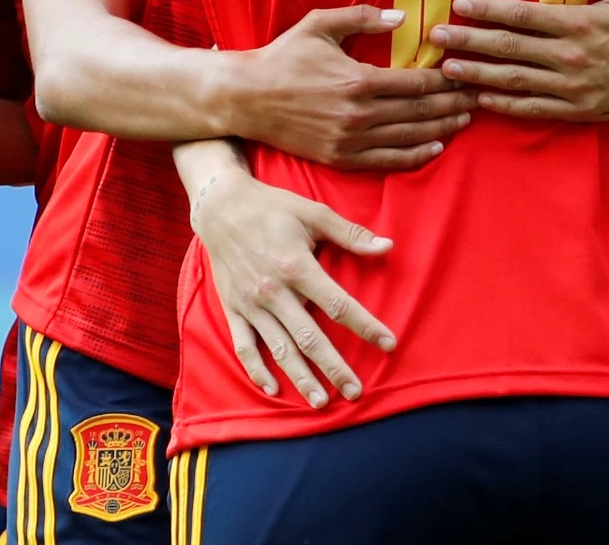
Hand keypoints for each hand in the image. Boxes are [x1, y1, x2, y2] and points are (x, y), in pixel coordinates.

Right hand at [188, 165, 394, 407]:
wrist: (220, 207)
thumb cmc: (273, 207)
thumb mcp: (314, 212)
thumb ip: (351, 234)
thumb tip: (387, 246)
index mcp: (297, 266)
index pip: (339, 304)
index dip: (366, 326)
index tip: (389, 344)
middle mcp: (274, 291)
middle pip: (310, 337)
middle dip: (334, 367)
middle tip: (356, 392)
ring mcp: (251, 304)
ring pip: (279, 348)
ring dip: (300, 377)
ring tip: (321, 401)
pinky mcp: (233, 309)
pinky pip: (244, 346)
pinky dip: (257, 370)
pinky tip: (274, 389)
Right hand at [219, 6, 474, 169]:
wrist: (246, 98)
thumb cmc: (283, 57)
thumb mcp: (319, 25)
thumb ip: (363, 17)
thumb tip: (403, 18)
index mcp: (358, 80)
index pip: (417, 82)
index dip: (447, 79)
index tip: (466, 72)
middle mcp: (359, 114)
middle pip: (420, 111)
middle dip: (453, 104)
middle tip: (478, 97)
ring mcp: (350, 140)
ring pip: (409, 137)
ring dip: (442, 129)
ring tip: (465, 120)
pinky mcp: (340, 157)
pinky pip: (387, 161)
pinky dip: (415, 155)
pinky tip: (435, 148)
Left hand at [429, 0, 608, 120]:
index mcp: (577, 23)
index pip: (522, 15)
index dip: (488, 9)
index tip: (459, 4)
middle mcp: (568, 54)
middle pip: (508, 47)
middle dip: (469, 40)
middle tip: (437, 36)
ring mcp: (569, 85)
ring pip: (514, 79)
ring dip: (478, 73)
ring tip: (448, 68)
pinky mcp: (574, 109)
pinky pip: (532, 108)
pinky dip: (505, 104)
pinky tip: (481, 99)